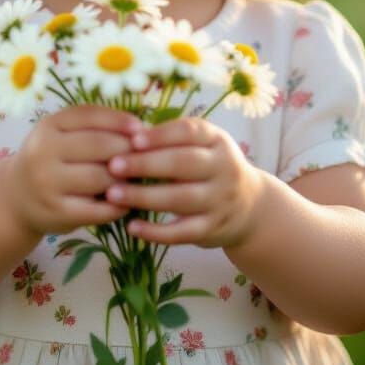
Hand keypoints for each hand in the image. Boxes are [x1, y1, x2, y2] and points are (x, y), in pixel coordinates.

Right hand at [8, 105, 142, 236]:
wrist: (16, 197)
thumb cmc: (52, 159)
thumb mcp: (62, 134)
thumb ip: (95, 127)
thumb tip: (142, 129)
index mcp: (48, 125)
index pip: (90, 116)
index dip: (120, 120)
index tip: (142, 128)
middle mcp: (43, 152)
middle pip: (98, 146)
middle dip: (127, 150)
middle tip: (145, 156)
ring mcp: (47, 184)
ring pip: (100, 177)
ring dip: (124, 178)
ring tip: (136, 178)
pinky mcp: (56, 213)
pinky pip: (97, 209)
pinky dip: (117, 206)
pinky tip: (125, 202)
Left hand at [104, 117, 265, 248]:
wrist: (251, 206)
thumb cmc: (212, 167)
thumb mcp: (204, 145)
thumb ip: (173, 139)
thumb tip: (127, 134)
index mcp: (217, 140)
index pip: (190, 132)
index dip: (161, 135)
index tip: (132, 139)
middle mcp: (223, 168)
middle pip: (183, 164)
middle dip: (146, 164)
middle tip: (113, 165)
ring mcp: (220, 200)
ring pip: (181, 199)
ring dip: (144, 197)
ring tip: (113, 194)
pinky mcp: (213, 229)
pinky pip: (182, 232)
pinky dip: (156, 232)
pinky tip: (132, 227)